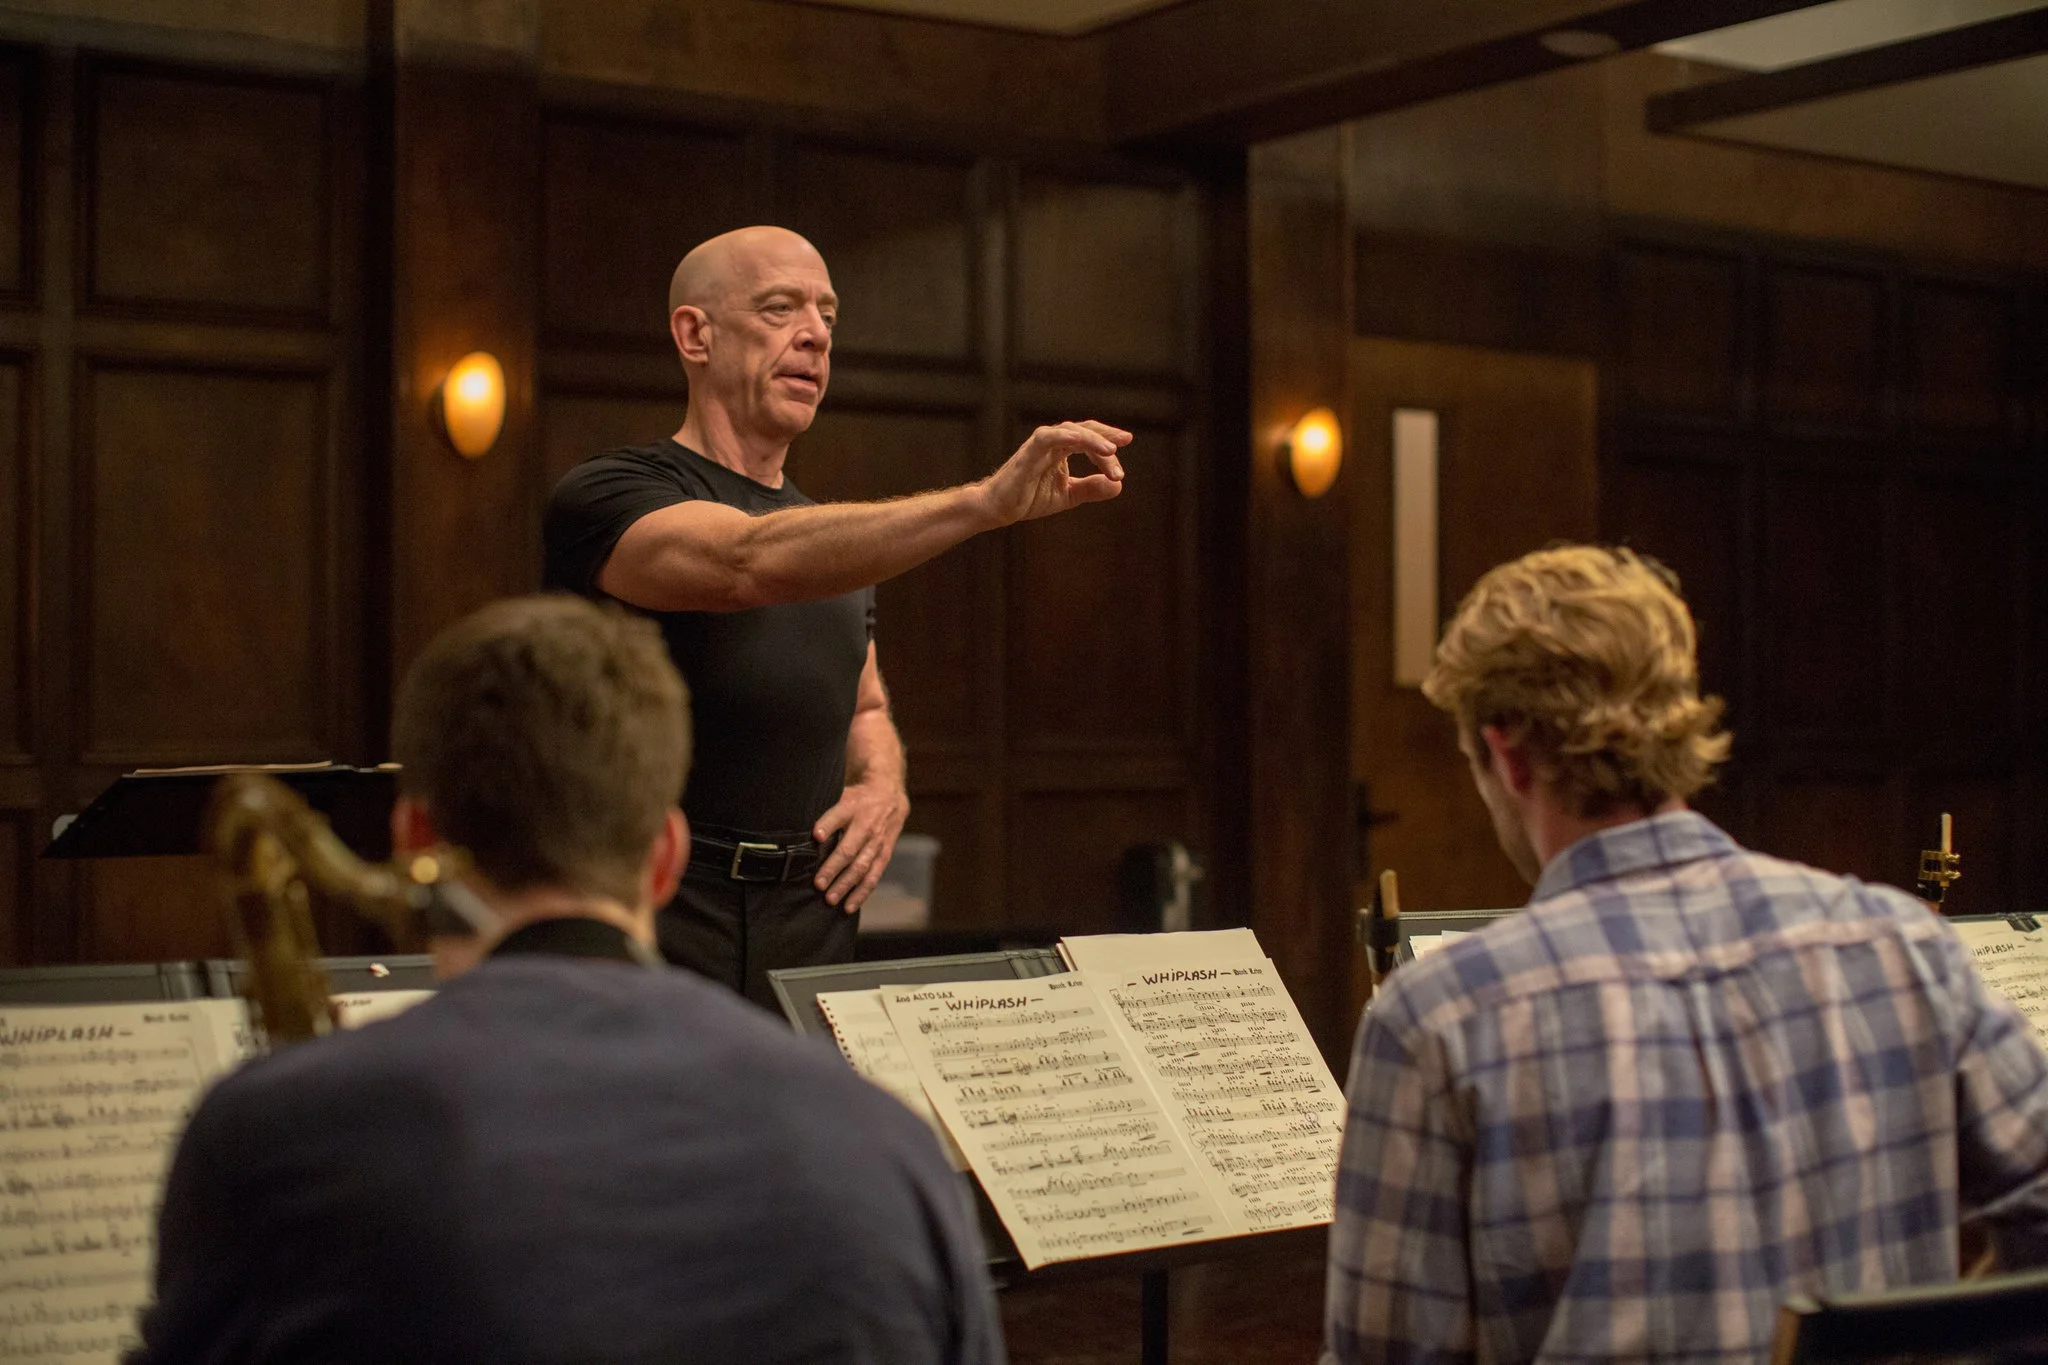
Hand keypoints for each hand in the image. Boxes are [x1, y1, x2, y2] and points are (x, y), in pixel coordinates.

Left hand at [812, 777, 910, 912]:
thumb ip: (825, 813)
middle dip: (833, 868)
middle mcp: (866, 826)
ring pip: (861, 867)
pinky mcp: (884, 854)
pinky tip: (849, 906)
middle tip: (818, 884)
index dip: (827, 825)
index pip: (838, 816)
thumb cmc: (856, 799)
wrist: (889, 795)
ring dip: (846, 885)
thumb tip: (805, 832)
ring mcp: (877, 842)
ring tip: (830, 900)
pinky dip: (862, 893)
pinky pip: (874, 876)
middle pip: (849, 849)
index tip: (816, 836)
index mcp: (852, 807)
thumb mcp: (841, 795)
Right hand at [979, 421, 1129, 525]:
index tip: (1120, 472)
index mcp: (1062, 449)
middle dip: (1106, 436)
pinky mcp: (1028, 452)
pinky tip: (1080, 441)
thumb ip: (1091, 489)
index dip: (1107, 452)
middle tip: (1126, 441)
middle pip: (1085, 430)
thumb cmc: (1029, 498)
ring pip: (1070, 430)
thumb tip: (1118, 486)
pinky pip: (1048, 437)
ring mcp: (1040, 445)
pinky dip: (1065, 436)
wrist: (999, 508)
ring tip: (1111, 449)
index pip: (1090, 442)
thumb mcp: (1068, 495)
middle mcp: (1053, 442)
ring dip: (1092, 439)